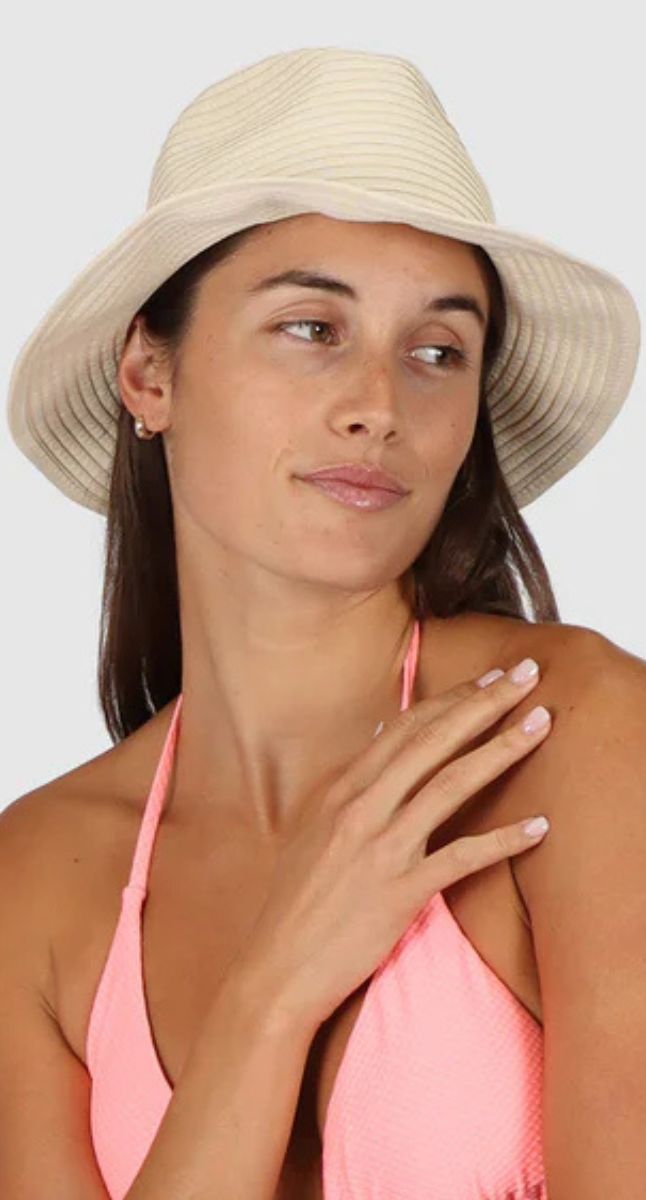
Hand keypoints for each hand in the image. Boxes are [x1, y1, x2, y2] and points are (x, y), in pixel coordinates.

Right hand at [230, 659, 550, 1029]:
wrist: (277, 968)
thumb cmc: (295, 901)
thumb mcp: (312, 827)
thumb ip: (348, 781)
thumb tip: (376, 732)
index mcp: (339, 788)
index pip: (405, 727)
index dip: (451, 697)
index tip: (489, 678)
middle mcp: (360, 807)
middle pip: (433, 741)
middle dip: (484, 703)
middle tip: (526, 675)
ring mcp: (381, 848)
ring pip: (451, 784)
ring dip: (501, 750)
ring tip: (540, 724)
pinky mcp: (400, 892)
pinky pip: (461, 858)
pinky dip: (503, 840)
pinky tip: (539, 827)